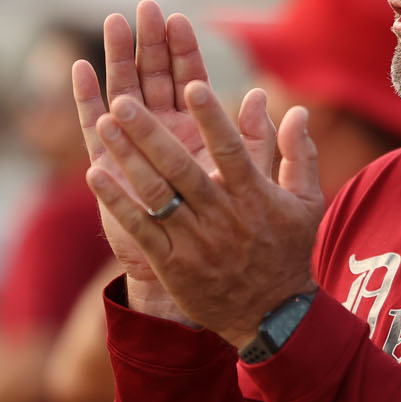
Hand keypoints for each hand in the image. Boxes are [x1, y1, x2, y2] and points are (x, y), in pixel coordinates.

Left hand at [75, 6, 324, 344]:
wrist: (272, 315)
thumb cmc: (289, 251)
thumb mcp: (305, 202)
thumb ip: (298, 153)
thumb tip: (296, 110)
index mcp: (254, 196)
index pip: (231, 151)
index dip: (212, 119)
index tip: (193, 86)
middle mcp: (222, 215)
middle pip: (181, 168)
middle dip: (150, 133)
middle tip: (123, 102)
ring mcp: (194, 240)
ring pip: (156, 193)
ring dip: (128, 158)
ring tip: (104, 123)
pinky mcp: (172, 263)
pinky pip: (140, 227)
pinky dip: (117, 201)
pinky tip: (95, 173)